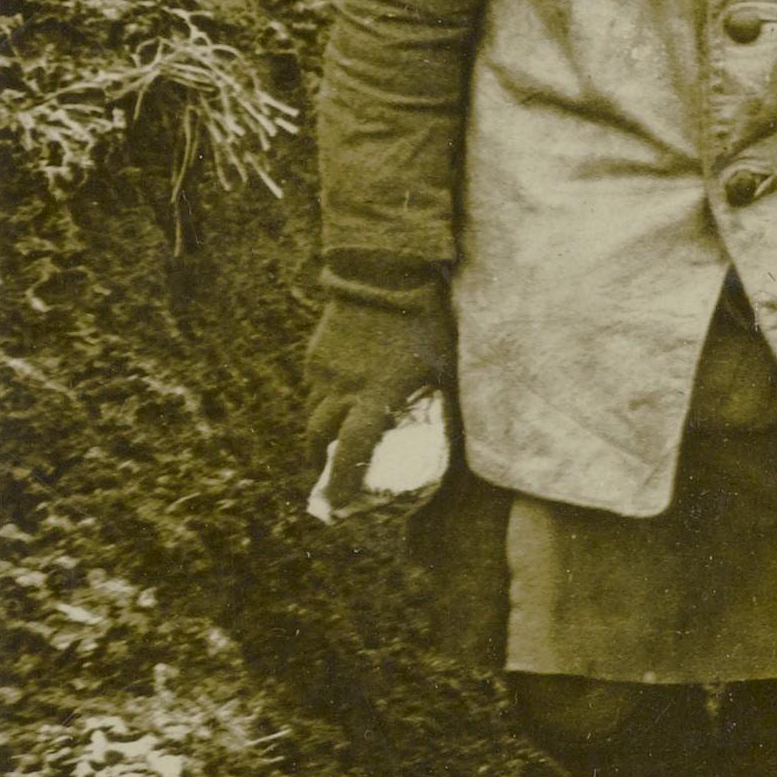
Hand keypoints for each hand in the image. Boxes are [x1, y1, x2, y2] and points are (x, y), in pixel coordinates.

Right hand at [302, 287, 450, 516]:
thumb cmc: (428, 322)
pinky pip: (314, 389)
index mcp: (376, 394)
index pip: (353, 450)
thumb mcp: (447, 367)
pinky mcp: (316, 355)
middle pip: (319, 439)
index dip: (343, 482)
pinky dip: (322, 405)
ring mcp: (324, 370)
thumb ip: (446, 404)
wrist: (383, 272)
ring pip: (313, 415)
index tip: (337, 505)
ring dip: (319, 437)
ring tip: (331, 451)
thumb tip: (463, 439)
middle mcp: (342, 387)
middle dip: (321, 466)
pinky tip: (338, 408)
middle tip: (329, 485)